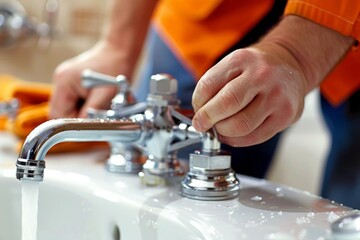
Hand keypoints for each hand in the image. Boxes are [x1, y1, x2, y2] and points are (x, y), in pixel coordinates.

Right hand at [49, 41, 129, 117]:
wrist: (119, 51)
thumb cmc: (115, 68)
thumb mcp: (106, 95)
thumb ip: (92, 113)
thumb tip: (85, 130)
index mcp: (64, 82)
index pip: (58, 114)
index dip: (73, 122)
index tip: (89, 123)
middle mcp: (60, 80)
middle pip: (59, 112)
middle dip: (77, 117)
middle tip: (95, 115)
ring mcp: (64, 80)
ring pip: (67, 107)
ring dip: (81, 111)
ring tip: (99, 105)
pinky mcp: (71, 81)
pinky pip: (73, 100)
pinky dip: (84, 105)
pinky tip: (97, 99)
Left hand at [192, 45, 307, 146]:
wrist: (291, 64)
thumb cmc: (256, 68)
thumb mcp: (233, 64)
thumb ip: (214, 85)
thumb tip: (199, 115)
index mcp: (242, 60)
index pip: (208, 85)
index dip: (197, 104)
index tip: (197, 113)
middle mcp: (262, 76)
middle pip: (226, 105)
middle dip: (208, 119)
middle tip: (202, 124)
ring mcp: (277, 97)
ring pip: (240, 126)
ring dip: (223, 132)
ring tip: (220, 128)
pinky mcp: (286, 116)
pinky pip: (254, 137)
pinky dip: (238, 140)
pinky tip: (233, 134)